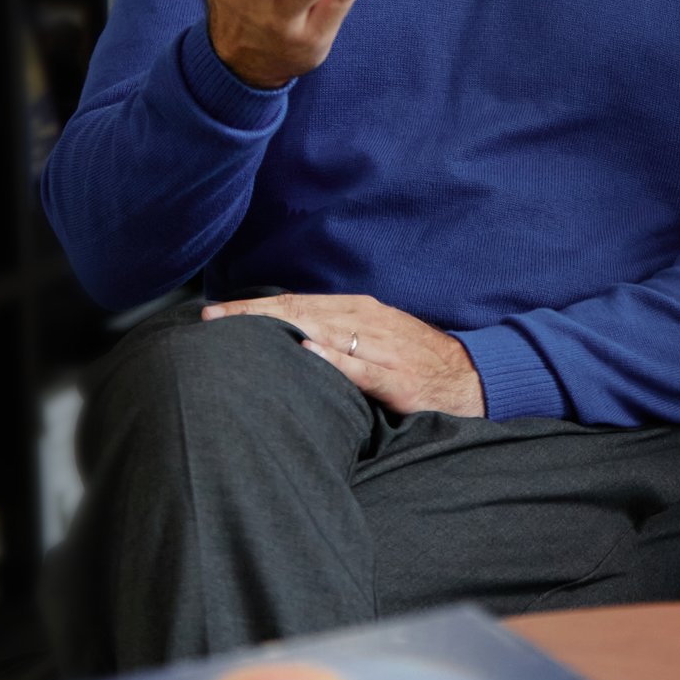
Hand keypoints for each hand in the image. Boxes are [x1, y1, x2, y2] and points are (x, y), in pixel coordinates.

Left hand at [201, 293, 485, 415]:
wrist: (471, 376)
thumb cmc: (415, 360)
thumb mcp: (373, 339)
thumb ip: (335, 336)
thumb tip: (286, 341)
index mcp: (357, 311)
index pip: (295, 303)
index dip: (252, 307)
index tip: (212, 312)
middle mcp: (365, 321)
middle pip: (299, 311)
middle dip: (252, 314)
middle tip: (208, 318)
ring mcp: (380, 347)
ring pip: (322, 331)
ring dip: (279, 328)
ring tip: (239, 331)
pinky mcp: (396, 376)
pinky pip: (359, 366)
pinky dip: (333, 358)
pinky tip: (306, 352)